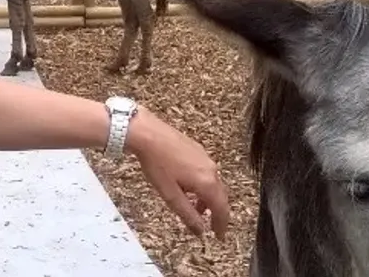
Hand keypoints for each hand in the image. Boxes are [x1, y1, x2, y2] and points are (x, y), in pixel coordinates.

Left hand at [127, 106, 229, 239]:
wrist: (147, 133)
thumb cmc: (155, 162)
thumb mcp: (170, 195)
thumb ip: (187, 214)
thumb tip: (200, 230)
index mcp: (207, 182)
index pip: (221, 209)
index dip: (221, 225)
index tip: (219, 236)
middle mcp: (211, 169)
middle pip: (220, 196)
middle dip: (216, 212)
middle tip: (211, 225)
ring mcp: (205, 157)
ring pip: (213, 183)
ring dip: (207, 198)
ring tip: (195, 207)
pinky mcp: (197, 149)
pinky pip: (206, 172)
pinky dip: (202, 184)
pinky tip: (188, 187)